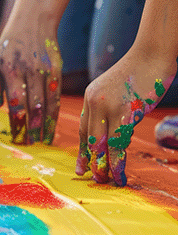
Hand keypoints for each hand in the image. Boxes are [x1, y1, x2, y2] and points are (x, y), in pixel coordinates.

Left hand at [0, 17, 61, 144]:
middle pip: (34, 106)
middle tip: (30, 144)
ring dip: (46, 124)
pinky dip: (55, 112)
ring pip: (48, 103)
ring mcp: (45, 71)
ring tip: (43, 140)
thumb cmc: (9, 45)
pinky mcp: (57, 69)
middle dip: (32, 128)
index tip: (17, 137)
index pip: (16, 102)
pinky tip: (52, 124)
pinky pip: (57, 95)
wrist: (33, 21)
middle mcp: (29, 71)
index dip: (18, 122)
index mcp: (11, 70)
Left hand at [76, 49, 175, 185]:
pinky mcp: (125, 111)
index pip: (84, 130)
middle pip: (89, 140)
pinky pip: (118, 143)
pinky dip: (118, 161)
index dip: (84, 151)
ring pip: (102, 145)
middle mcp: (93, 103)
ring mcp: (108, 107)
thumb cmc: (139, 72)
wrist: (152, 53)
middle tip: (94, 179)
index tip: (81, 167)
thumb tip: (111, 133)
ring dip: (104, 166)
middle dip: (91, 162)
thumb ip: (108, 109)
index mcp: (89, 98)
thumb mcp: (115, 90)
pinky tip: (120, 172)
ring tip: (107, 181)